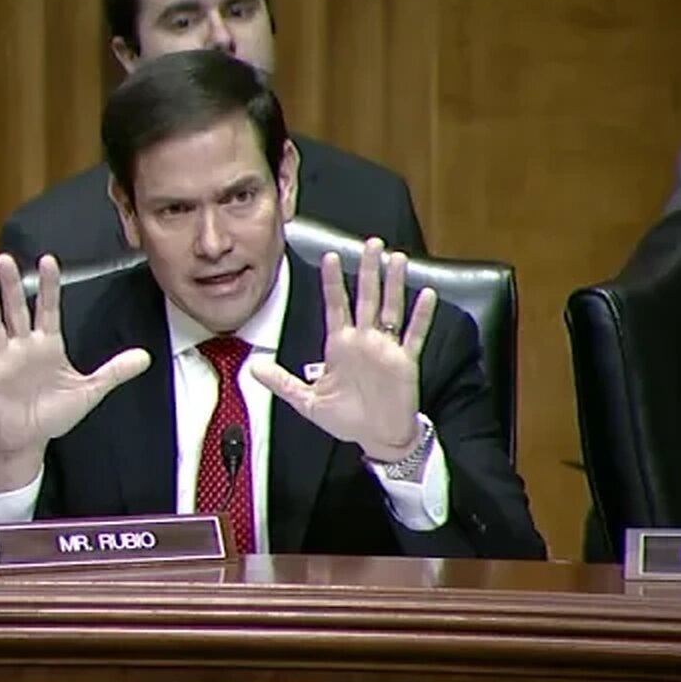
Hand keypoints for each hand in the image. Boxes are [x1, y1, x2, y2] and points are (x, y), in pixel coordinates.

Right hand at [0, 254, 150, 491]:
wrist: (29, 440)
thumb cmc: (54, 413)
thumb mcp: (90, 390)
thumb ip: (114, 371)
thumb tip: (146, 357)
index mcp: (47, 345)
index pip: (47, 309)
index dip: (48, 286)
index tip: (49, 260)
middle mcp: (23, 347)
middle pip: (16, 310)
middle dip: (12, 285)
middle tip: (6, 259)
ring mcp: (3, 361)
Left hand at [251, 238, 435, 461]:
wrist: (376, 438)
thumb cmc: (346, 419)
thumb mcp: (307, 401)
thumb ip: (282, 382)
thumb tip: (253, 367)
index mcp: (340, 345)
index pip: (335, 305)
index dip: (333, 282)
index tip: (330, 257)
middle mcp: (364, 340)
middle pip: (366, 297)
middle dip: (368, 270)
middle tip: (371, 243)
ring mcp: (385, 348)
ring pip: (390, 308)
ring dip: (394, 284)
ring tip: (397, 258)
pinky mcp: (405, 362)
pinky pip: (414, 335)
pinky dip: (421, 316)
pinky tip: (427, 294)